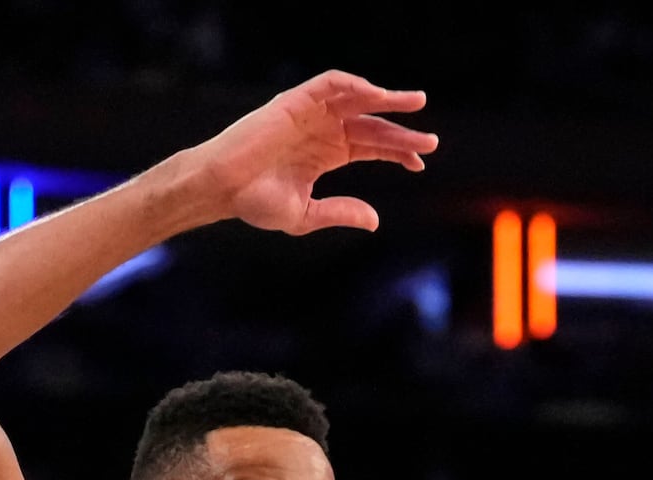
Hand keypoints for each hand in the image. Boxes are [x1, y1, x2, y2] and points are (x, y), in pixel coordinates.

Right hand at [181, 72, 433, 238]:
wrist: (221, 188)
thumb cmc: (255, 202)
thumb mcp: (306, 214)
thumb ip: (341, 212)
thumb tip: (375, 221)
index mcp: (327, 155)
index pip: (371, 147)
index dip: (397, 152)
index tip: (420, 162)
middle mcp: (323, 131)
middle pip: (371, 125)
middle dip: (401, 131)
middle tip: (431, 140)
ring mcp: (310, 114)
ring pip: (357, 100)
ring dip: (386, 99)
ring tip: (414, 103)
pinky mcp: (295, 101)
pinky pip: (329, 84)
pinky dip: (353, 85)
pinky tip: (375, 94)